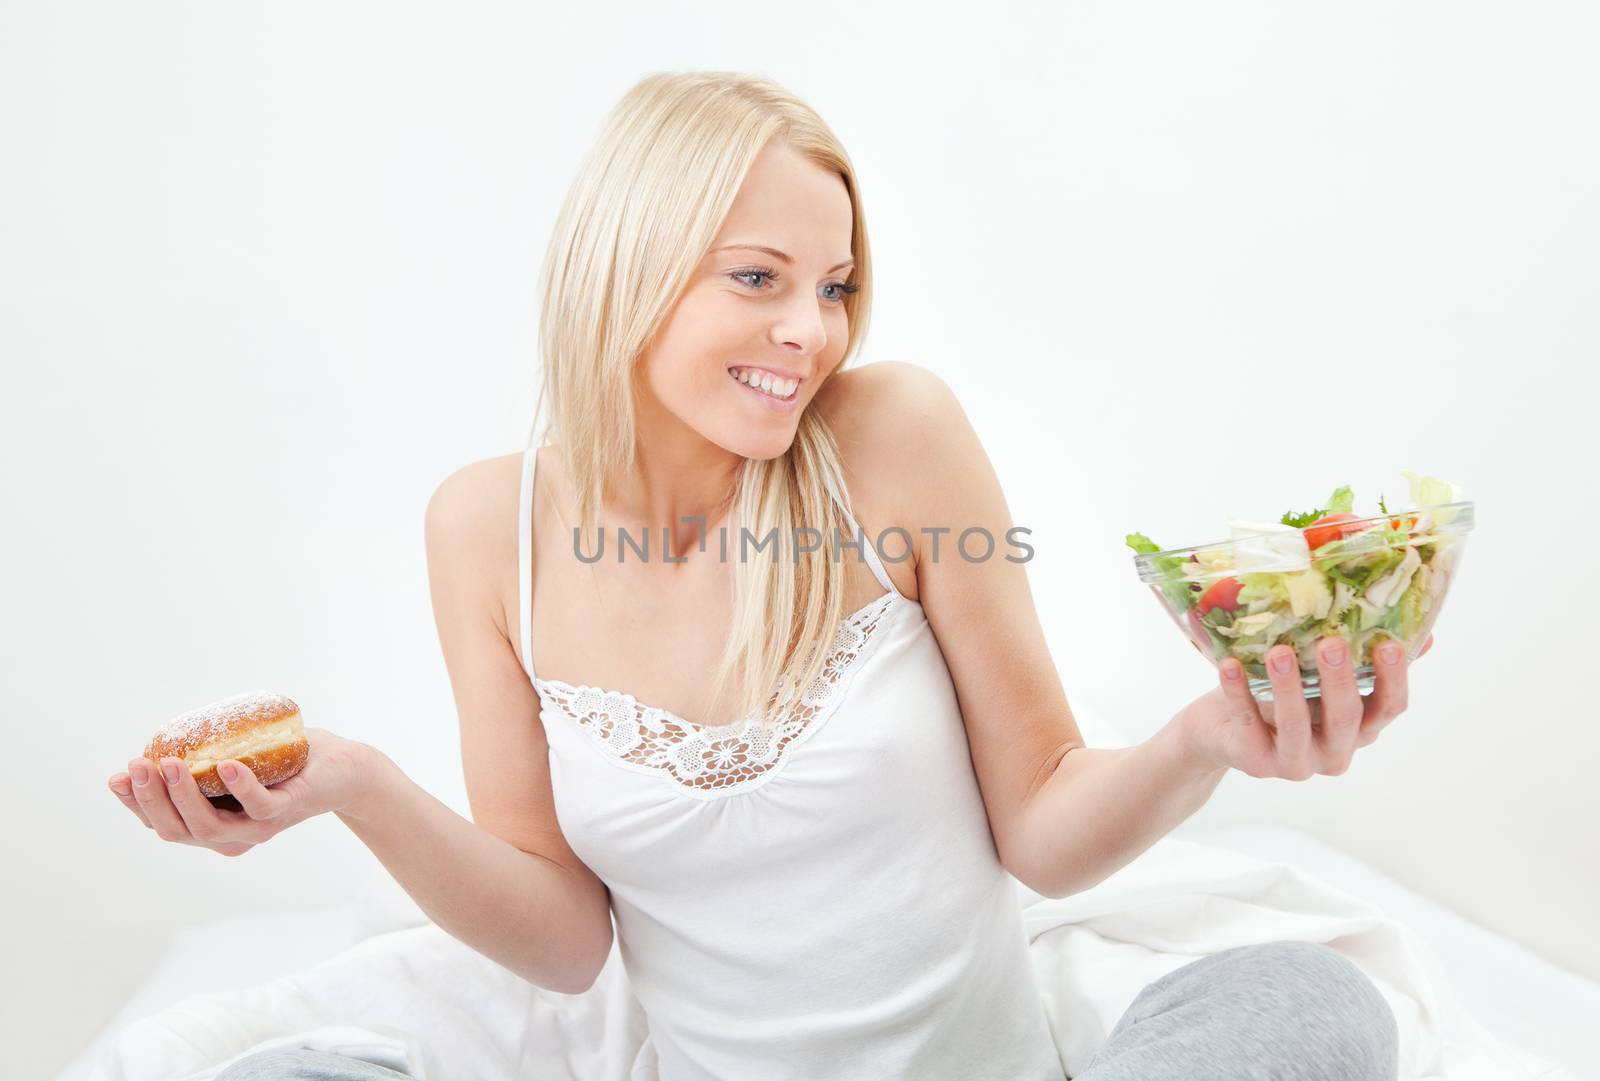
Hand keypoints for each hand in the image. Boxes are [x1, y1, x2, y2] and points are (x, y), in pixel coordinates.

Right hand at [107, 728, 375, 856]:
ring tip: (170, 763)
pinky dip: (240, 787)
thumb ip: (198, 764)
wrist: (339, 767)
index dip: (136, 805)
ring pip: (209, 826)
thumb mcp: (230, 762)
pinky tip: (225, 765)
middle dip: (151, 799)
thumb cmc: (279, 762)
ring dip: (184, 795)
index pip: (163, 825)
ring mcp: (258, 828)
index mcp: (211, 828)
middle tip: (137, 765)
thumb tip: (154, 747)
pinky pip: (260, 806)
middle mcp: (231, 836)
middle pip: (177, 831)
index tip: (116, 778)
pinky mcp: (287, 811)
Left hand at [1174, 634, 1432, 779]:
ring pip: (1296, 725)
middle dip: (1339, 680)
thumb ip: (1360, 661)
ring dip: (1288, 687)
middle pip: (1346, 719)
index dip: (1393, 679)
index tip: (1390, 642)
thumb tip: (1422, 633)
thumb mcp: (1318, 678)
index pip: (1389, 708)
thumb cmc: (1279, 695)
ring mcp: (1297, 763)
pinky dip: (1238, 693)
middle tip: (1332, 643)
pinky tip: (1230, 666)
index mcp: (1360, 729)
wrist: (1221, 731)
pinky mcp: (1256, 762)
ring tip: (1279, 652)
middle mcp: (1335, 752)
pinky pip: (1248, 724)